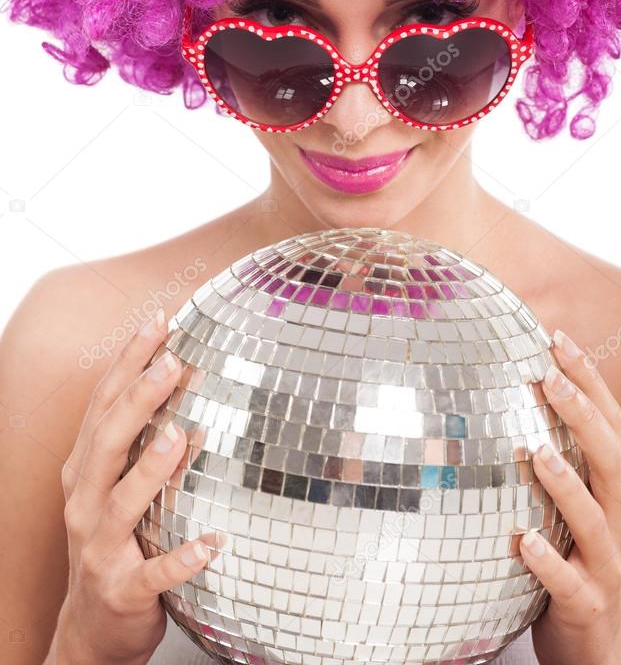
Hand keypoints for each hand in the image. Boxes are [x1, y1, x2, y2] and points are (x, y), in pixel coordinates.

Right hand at [57, 309, 220, 664]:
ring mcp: (100, 549)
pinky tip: (209, 545)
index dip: (128, 362)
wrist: (91, 628)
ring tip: (179, 436)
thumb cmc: (115, 540)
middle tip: (172, 363)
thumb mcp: (115, 485)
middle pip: (106, 443)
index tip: (158, 321)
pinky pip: (152, 575)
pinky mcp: (123, 591)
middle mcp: (84, 503)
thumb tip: (184, 375)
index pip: (103, 405)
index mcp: (84, 471)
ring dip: (149, 470)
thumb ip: (138, 439)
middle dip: (137, 400)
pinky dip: (179, 560)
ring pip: (120, 504)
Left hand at [519, 329, 620, 664]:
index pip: (612, 423)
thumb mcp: (573, 500)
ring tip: (536, 452)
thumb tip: (503, 388)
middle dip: (584, 417)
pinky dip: (550, 561)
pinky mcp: (588, 602)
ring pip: (596, 520)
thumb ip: (554, 453)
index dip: (590, 379)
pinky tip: (526, 543)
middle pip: (612, 462)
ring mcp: (608, 562)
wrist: (593, 641)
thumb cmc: (573, 552)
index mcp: (619, 488)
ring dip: (567, 485)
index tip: (557, 339)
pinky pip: (569, 582)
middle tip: (551, 378)